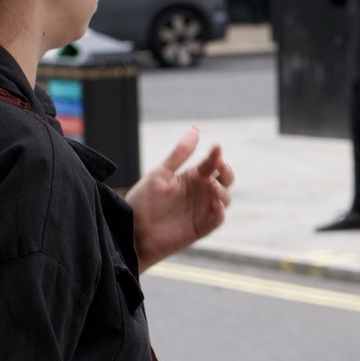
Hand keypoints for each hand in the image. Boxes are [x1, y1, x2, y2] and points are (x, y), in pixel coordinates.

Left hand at [128, 127, 233, 268]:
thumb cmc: (143, 201)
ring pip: (225, 198)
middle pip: (225, 179)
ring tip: (212, 187)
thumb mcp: (160, 173)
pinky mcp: (202, 228)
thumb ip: (179, 153)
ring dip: (223, 191)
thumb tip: (195, 129)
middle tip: (220, 165)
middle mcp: (200, 192)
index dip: (216, 155)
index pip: (212, 163)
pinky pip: (218, 219)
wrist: (132, 232)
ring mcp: (202, 210)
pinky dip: (219, 212)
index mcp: (192, 177)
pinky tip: (214, 204)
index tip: (216, 148)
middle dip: (226, 172)